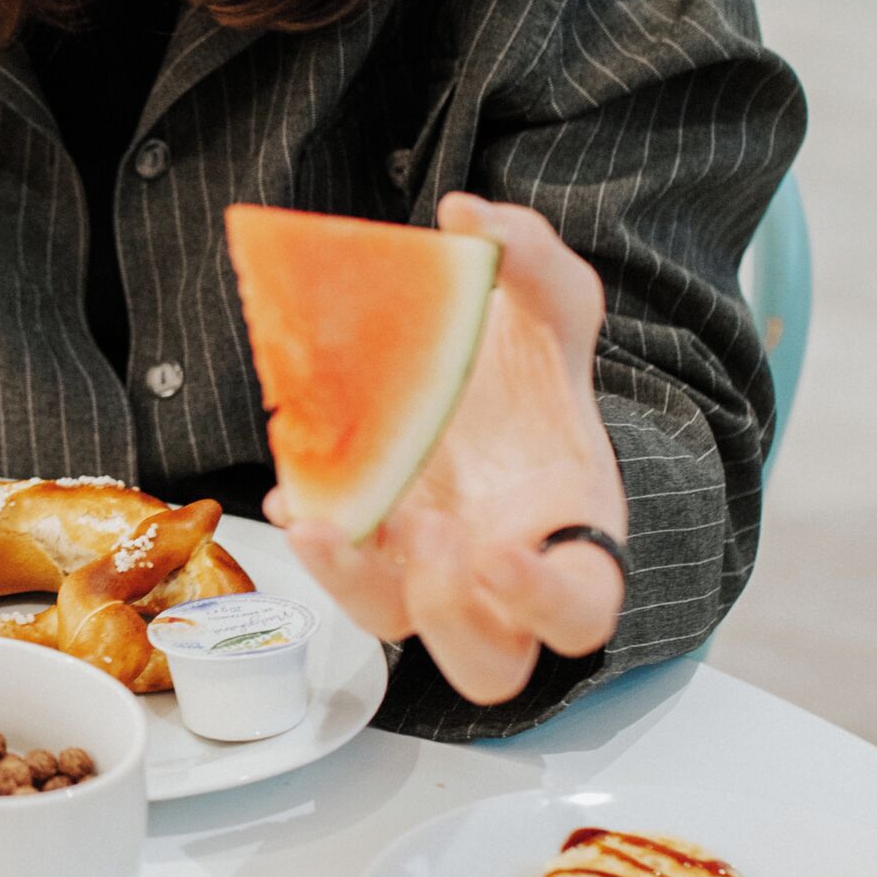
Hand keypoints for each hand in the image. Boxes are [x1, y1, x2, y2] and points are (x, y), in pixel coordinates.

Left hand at [271, 194, 629, 704]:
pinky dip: (314, 539)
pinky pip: (336, 571)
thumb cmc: (535, 367)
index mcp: (571, 532)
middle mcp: (499, 576)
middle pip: (488, 662)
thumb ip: (530, 255)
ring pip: (395, 628)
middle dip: (451, 612)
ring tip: (330, 517)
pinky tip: (295, 493)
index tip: (504, 552)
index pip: (581, 611)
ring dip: (359, 583)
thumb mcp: (550, 298)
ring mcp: (427, 572)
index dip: (547, 600)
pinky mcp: (367, 550)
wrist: (481, 376)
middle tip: (425, 531)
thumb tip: (471, 215)